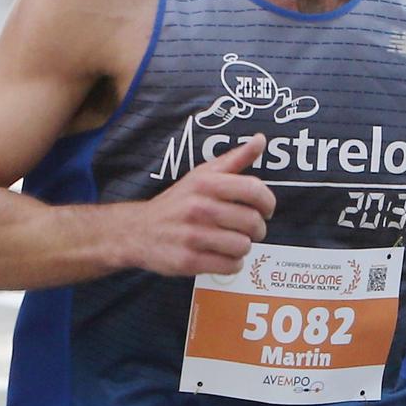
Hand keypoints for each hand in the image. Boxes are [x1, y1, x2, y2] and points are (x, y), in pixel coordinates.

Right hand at [129, 134, 276, 276]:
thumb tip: (261, 139)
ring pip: (243, 246)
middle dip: (257, 229)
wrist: (138, 231)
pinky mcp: (188, 260)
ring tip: (231, 242)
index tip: (266, 210)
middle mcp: (198, 208)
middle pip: (252, 222)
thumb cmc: (177, 203)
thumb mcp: (201, 176)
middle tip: (247, 230)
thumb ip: (234, 159)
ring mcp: (192, 236)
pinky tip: (222, 256)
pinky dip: (232, 264)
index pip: (253, 190)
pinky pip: (230, 266)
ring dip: (242, 247)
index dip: (268, 202)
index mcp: (205, 184)